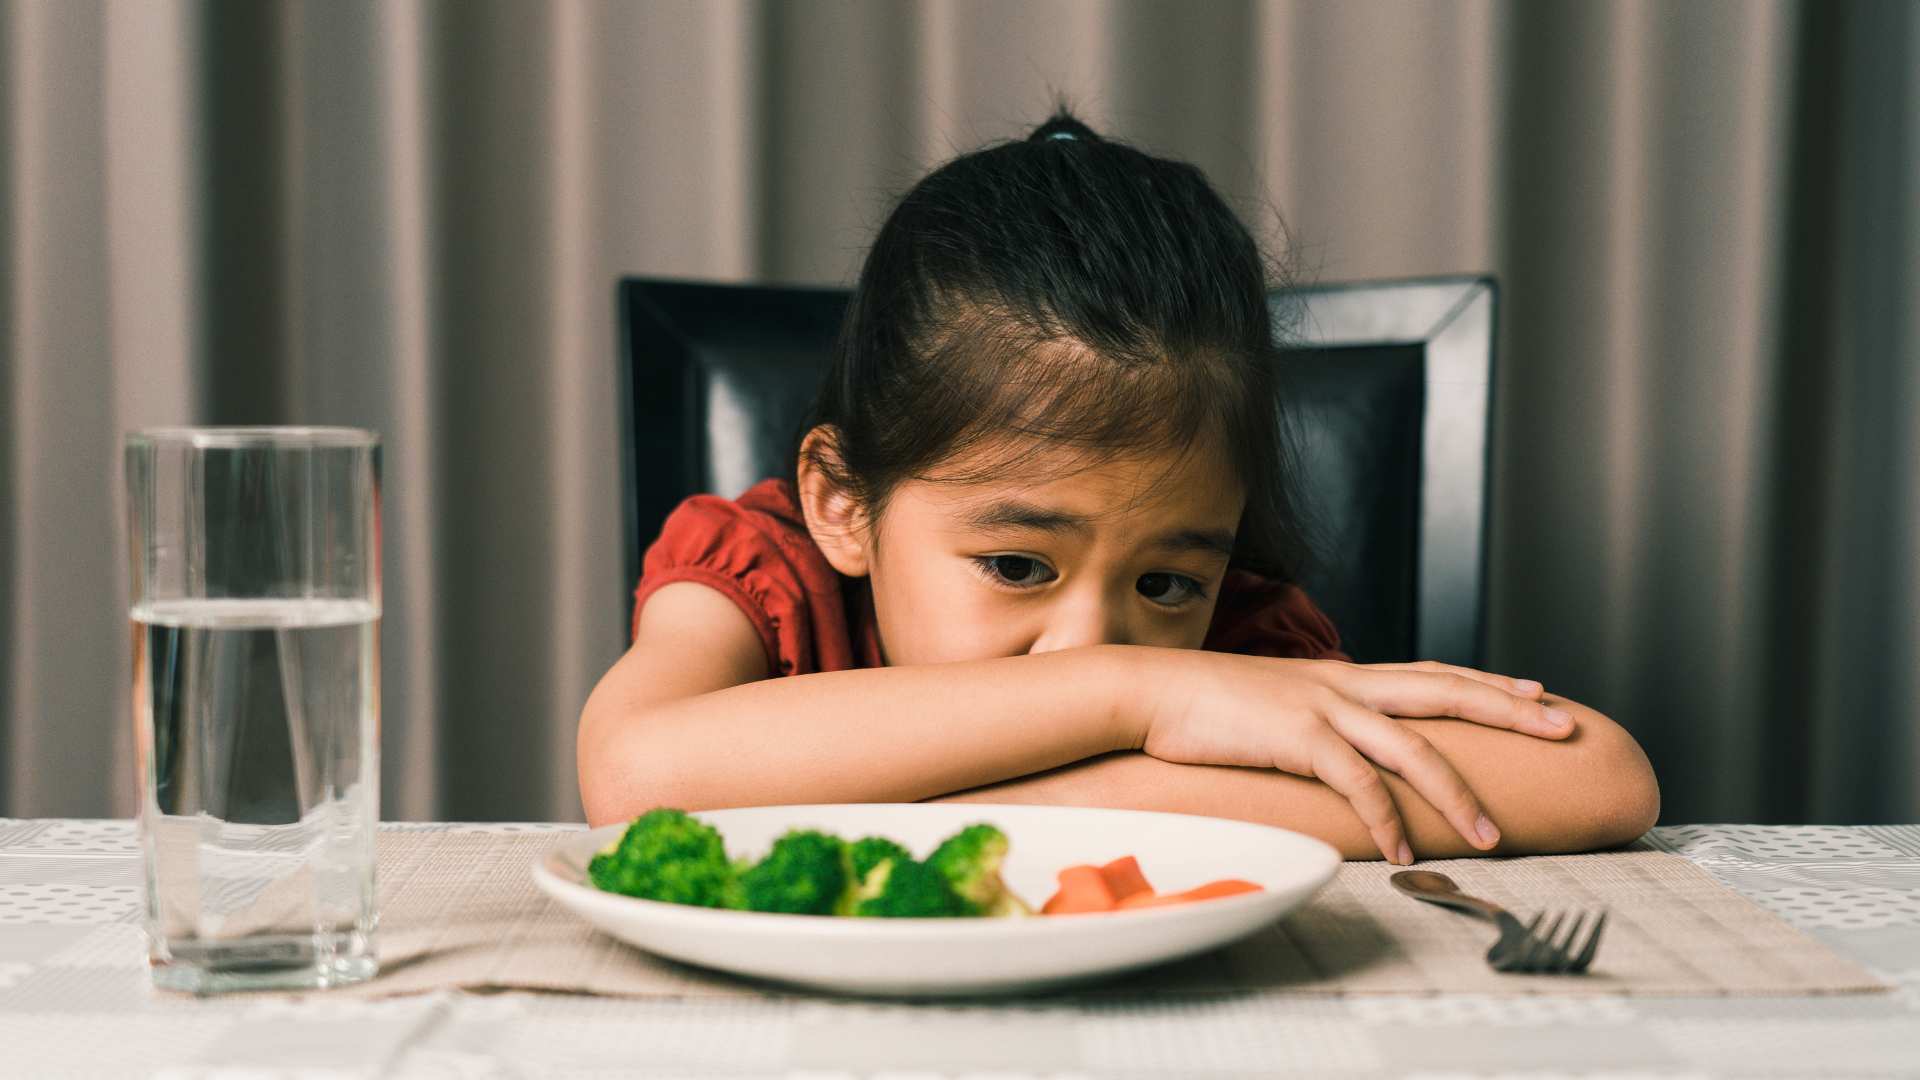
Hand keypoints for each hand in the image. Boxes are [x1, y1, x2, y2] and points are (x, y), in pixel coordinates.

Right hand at [1132, 653, 1575, 863]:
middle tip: (1565, 727)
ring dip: (1457, 794)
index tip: (1538, 690)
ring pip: (1413, 747)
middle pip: (1446, 691)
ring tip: (1491, 837)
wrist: (1148, 692)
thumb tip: (1337, 746)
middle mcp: (1344, 685)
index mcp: (1342, 676)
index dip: (1488, 681)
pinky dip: (1385, 820)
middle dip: (1510, 710)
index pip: (1433, 673)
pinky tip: (1404, 851)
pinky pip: (1356, 783)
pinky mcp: (1297, 737)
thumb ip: (1314, 719)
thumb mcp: (1274, 704)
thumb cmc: (1204, 705)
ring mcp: (1322, 707)